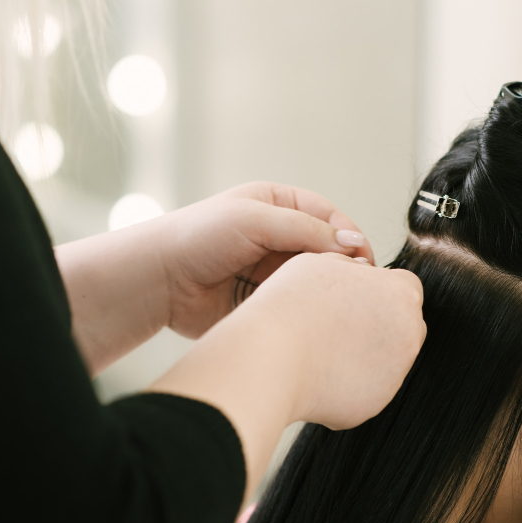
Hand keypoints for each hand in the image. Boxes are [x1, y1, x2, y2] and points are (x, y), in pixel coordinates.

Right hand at [150, 253, 425, 499]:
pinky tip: (320, 373)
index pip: (404, 286)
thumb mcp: (321, 263)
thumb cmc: (290, 306)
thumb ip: (352, 268)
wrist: (271, 358)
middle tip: (337, 323)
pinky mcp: (377, 403)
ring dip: (363, 353)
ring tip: (322, 348)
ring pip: (385, 359)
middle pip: (402, 325)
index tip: (353, 296)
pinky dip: (349, 382)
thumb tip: (359, 271)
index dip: (377, 289)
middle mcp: (409, 335)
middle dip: (378, 323)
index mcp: (401, 294)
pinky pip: (367, 388)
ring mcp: (396, 373)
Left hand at [158, 181, 374, 338]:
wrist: (159, 281)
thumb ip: (307, 230)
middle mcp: (279, 237)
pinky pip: (298, 305)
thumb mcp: (256, 220)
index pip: (330, 217)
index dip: (349, 236)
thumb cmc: (199, 237)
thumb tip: (355, 244)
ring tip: (335, 302)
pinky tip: (314, 317)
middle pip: (327, 251)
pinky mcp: (265, 301)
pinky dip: (308, 311)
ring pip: (316, 281)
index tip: (363, 260)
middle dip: (341, 267)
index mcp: (279, 205)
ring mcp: (273, 270)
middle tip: (355, 286)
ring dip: (326, 290)